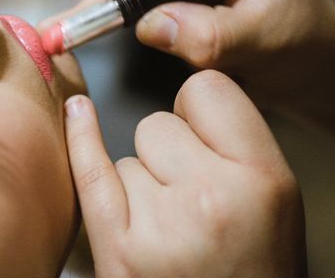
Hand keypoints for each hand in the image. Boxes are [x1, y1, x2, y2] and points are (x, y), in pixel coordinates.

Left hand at [65, 70, 306, 277]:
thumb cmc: (255, 267)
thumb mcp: (276, 200)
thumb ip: (235, 145)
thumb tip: (182, 99)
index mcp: (262, 180)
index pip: (206, 90)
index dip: (198, 111)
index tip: (199, 134)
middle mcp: (212, 199)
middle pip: (157, 124)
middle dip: (169, 154)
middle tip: (191, 201)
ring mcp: (160, 227)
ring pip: (127, 159)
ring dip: (141, 187)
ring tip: (173, 232)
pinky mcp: (118, 252)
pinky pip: (90, 172)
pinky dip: (80, 140)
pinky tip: (75, 112)